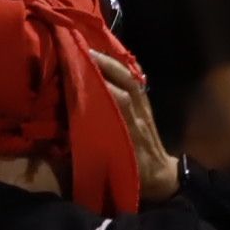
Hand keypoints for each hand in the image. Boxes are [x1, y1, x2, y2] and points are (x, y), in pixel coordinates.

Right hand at [88, 53, 181, 202]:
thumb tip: (67, 136)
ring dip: (112, 63)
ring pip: (131, 79)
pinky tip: (108, 62)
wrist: (163, 177)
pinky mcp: (147, 107)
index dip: (102, 84)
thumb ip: (96, 150)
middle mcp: (140, 115)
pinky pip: (135, 83)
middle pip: (126, 83)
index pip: (119, 99)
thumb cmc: (136, 175)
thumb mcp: (116, 166)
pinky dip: (122, 70)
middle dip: (106, 66)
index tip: (81, 72)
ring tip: (91, 52)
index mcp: (132, 130)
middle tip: (83, 53)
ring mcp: (145, 109)